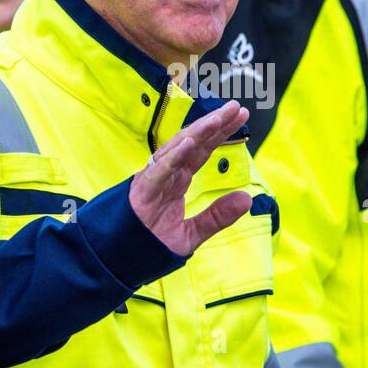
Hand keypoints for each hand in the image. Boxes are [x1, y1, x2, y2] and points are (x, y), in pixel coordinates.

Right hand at [129, 100, 252, 255]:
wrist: (120, 260)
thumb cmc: (151, 244)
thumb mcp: (191, 233)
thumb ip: (218, 216)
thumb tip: (247, 199)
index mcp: (177, 179)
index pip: (202, 150)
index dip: (220, 133)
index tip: (240, 117)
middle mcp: (166, 173)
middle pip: (193, 142)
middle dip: (214, 123)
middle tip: (236, 107)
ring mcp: (153, 179)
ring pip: (177, 149)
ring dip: (198, 132)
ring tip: (218, 117)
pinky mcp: (142, 190)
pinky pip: (160, 169)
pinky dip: (174, 155)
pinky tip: (191, 142)